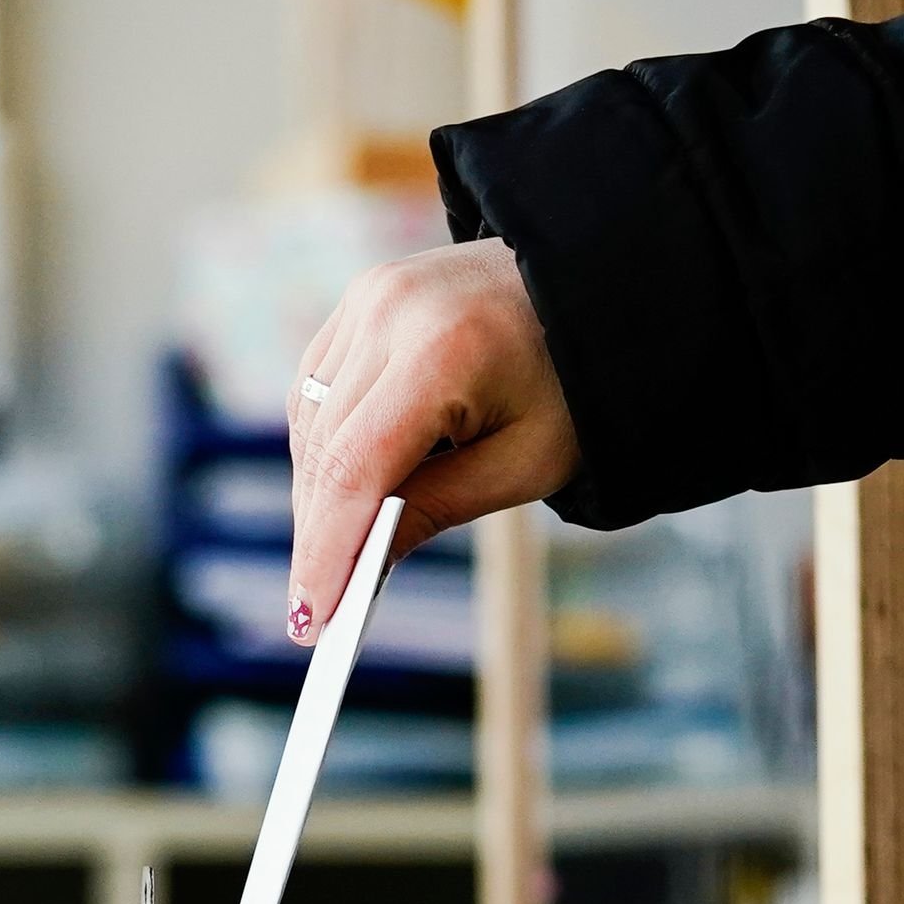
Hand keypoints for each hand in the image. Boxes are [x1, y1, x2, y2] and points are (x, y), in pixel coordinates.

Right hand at [285, 238, 581, 640]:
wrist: (594, 283)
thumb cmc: (574, 382)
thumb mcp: (524, 463)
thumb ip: (436, 510)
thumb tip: (359, 566)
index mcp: (443, 351)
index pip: (354, 468)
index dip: (324, 551)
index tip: (309, 620)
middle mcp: (390, 313)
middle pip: (322, 449)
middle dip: (317, 533)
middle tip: (317, 608)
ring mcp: (370, 296)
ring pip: (309, 421)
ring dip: (317, 490)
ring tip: (336, 551)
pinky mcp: (363, 295)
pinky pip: (317, 386)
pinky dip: (324, 442)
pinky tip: (346, 485)